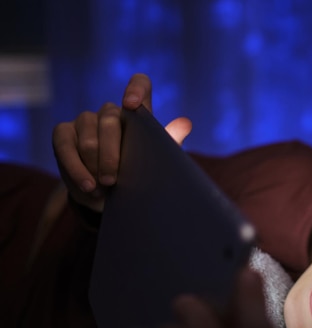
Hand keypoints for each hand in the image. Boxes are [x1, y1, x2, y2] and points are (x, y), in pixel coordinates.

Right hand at [52, 73, 192, 211]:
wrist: (111, 196)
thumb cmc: (139, 175)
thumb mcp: (156, 163)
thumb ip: (168, 143)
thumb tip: (185, 123)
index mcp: (138, 115)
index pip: (140, 84)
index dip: (136, 88)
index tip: (131, 105)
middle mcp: (111, 112)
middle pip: (110, 119)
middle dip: (110, 155)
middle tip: (113, 182)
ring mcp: (85, 120)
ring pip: (87, 136)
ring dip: (93, 167)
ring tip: (101, 191)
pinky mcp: (63, 133)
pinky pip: (64, 145)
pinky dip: (75, 169)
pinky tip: (86, 187)